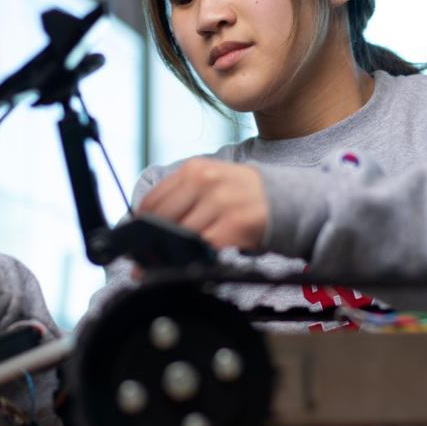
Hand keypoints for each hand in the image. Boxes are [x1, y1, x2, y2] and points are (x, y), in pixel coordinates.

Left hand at [137, 158, 267, 251]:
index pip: (152, 201)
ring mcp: (220, 202)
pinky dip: (198, 255)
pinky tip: (202, 256)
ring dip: (178, 250)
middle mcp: (205, 181)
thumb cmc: (239, 194)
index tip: (142, 239)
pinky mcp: (235, 224)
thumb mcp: (209, 181)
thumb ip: (179, 196)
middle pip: (162, 220)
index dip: (142, 225)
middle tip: (157, 254)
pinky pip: (204, 246)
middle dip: (157, 240)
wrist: (283, 199)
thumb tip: (144, 223)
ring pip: (181, 235)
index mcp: (194, 169)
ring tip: (183, 253)